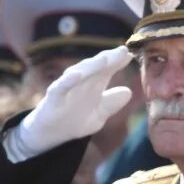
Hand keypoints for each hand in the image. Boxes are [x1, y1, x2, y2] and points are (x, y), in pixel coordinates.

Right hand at [15, 46, 133, 159]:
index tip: (130, 55)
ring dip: (92, 65)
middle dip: (109, 58)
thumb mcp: (99, 114)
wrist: (52, 133)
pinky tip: (77, 74)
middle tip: (123, 50)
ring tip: (106, 58)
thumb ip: (112, 104)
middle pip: (96, 67)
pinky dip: (68, 80)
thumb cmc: (76, 120)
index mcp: (93, 85)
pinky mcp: (54, 97)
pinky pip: (60, 87)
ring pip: (79, 73)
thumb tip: (128, 91)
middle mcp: (81, 82)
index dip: (118, 62)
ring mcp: (67, 87)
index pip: (107, 70)